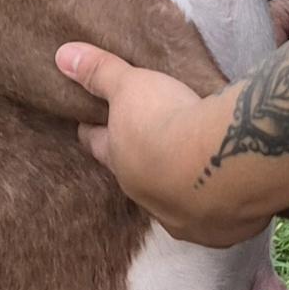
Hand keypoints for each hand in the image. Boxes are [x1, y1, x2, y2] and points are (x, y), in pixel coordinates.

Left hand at [54, 43, 260, 245]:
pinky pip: (216, 223)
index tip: (90, 124)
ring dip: (180, 192)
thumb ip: (100, 72)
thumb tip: (60, 56)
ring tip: (195, 174)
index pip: (98, 146)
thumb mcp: (131, 86)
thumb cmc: (166, 120)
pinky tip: (227, 202)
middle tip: (149, 148)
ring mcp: (184, 220)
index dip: (94, 133)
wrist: (223, 160)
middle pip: (136, 180)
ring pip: (176, 206)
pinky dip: (219, 211)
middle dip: (140, 166)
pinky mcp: (220, 233)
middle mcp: (148, 199)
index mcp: (122, 164)